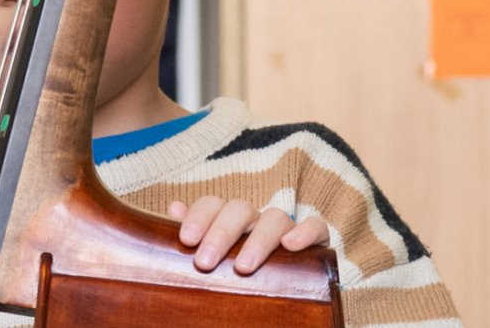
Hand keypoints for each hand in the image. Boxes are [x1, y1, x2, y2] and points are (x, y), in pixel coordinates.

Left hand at [167, 196, 328, 274]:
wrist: (282, 286)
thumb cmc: (235, 266)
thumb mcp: (212, 252)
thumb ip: (193, 231)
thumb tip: (174, 208)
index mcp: (227, 218)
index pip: (212, 204)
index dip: (199, 217)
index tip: (186, 240)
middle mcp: (255, 218)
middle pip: (238, 210)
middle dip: (220, 234)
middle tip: (205, 263)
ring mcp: (284, 227)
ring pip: (275, 218)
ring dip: (258, 240)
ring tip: (243, 267)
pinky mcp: (314, 239)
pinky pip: (316, 226)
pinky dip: (305, 232)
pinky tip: (291, 246)